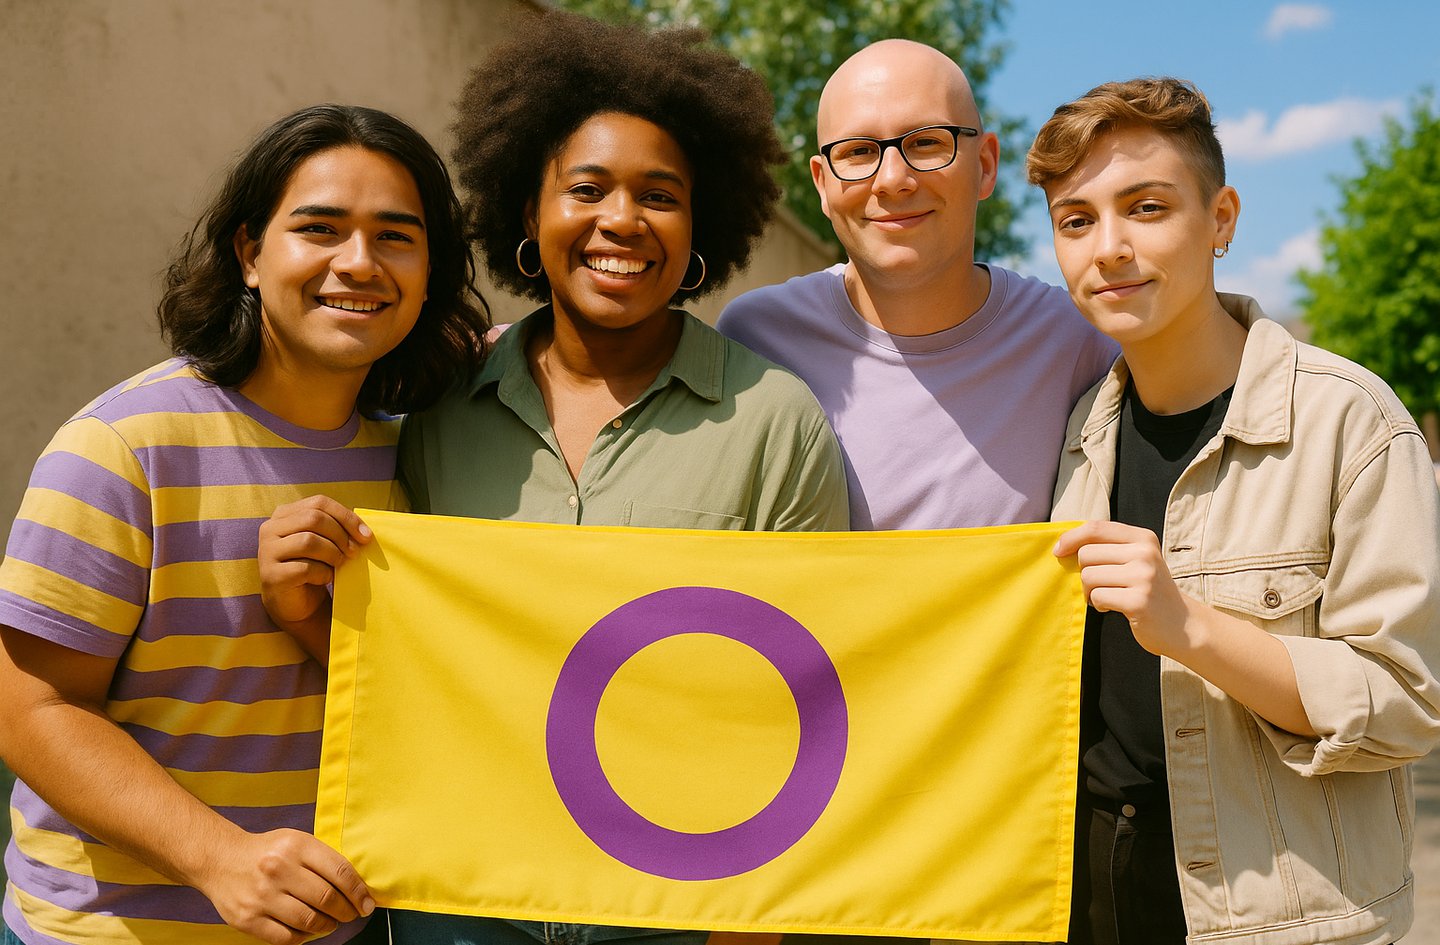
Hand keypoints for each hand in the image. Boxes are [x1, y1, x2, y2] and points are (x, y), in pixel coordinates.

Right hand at [192, 828, 373, 944]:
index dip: (359, 891)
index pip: (339, 871)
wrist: (220, 859)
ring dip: (327, 926)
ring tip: (331, 923)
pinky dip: (303, 937)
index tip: (367, 903)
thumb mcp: (297, 841)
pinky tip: (308, 930)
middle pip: (327, 898)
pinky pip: (286, 938)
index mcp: (296, 846)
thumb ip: (323, 859)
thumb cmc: (268, 851)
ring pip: (309, 921)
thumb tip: (357, 887)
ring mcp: (262, 896)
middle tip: (351, 914)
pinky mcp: (248, 919)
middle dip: (346, 911)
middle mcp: (279, 869)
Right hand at [258, 496, 370, 663]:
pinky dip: (323, 573)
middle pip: (314, 519)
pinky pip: (304, 568)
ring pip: (308, 541)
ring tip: (339, 564)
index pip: (319, 503)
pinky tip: (326, 579)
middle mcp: (270, 529)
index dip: (346, 516)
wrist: (296, 602)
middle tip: (354, 552)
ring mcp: (267, 552)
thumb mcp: (325, 541)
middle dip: (341, 535)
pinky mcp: (271, 575)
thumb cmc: (314, 566)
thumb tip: (364, 532)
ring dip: (332, 554)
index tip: (366, 535)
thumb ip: (338, 528)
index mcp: (284, 514)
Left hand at [1054, 520, 1193, 657]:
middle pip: (1086, 555)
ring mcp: (1143, 576)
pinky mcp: (1138, 600)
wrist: (1183, 624)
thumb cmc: (1149, 590)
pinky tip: (1113, 608)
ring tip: (1107, 597)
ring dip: (1090, 592)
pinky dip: (1099, 605)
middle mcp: (1144, 553)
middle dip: (1085, 573)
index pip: (1095, 528)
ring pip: (1089, 577)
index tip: (1059, 551)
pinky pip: (1098, 597)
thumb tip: (1063, 544)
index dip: (1071, 538)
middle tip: (1100, 586)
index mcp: (1142, 538)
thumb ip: (1108, 547)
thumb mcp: (1136, 559)